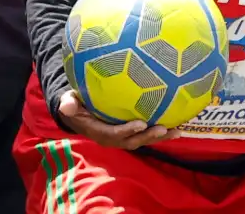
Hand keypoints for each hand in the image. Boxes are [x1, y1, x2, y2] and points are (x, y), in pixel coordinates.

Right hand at [57, 91, 176, 149]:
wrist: (79, 113)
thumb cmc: (75, 104)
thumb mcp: (69, 102)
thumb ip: (69, 104)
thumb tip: (66, 105)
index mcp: (98, 132)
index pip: (114, 134)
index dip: (127, 131)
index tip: (141, 123)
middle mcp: (113, 138)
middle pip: (132, 141)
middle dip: (148, 137)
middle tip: (163, 129)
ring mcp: (123, 137)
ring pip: (142, 140)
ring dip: (159, 137)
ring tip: (177, 131)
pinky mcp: (131, 132)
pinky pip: (146, 133)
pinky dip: (161, 131)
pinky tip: (178, 123)